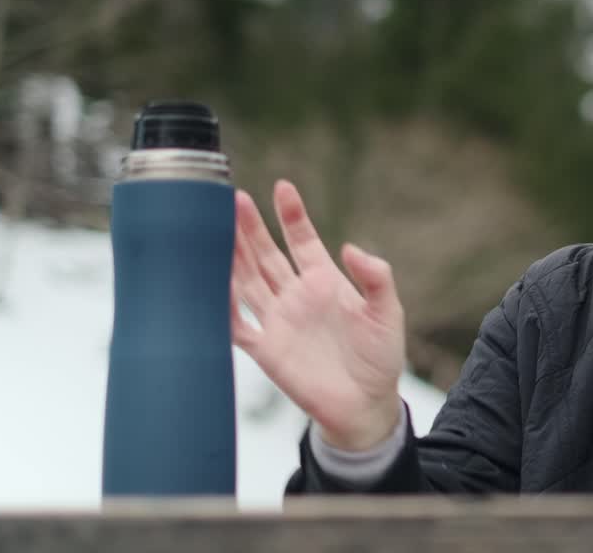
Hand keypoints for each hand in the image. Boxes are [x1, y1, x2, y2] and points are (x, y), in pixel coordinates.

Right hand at [231, 180, 404, 450]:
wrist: (366, 404)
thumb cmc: (380, 357)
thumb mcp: (386, 312)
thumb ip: (375, 278)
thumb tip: (351, 249)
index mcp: (325, 281)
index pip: (302, 240)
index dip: (292, 215)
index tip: (282, 188)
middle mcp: (296, 295)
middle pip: (265, 254)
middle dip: (250, 227)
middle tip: (233, 198)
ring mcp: (278, 320)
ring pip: (245, 280)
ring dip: (230, 256)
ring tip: (212, 227)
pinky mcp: (265, 348)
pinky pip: (235, 324)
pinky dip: (220, 305)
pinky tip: (205, 283)